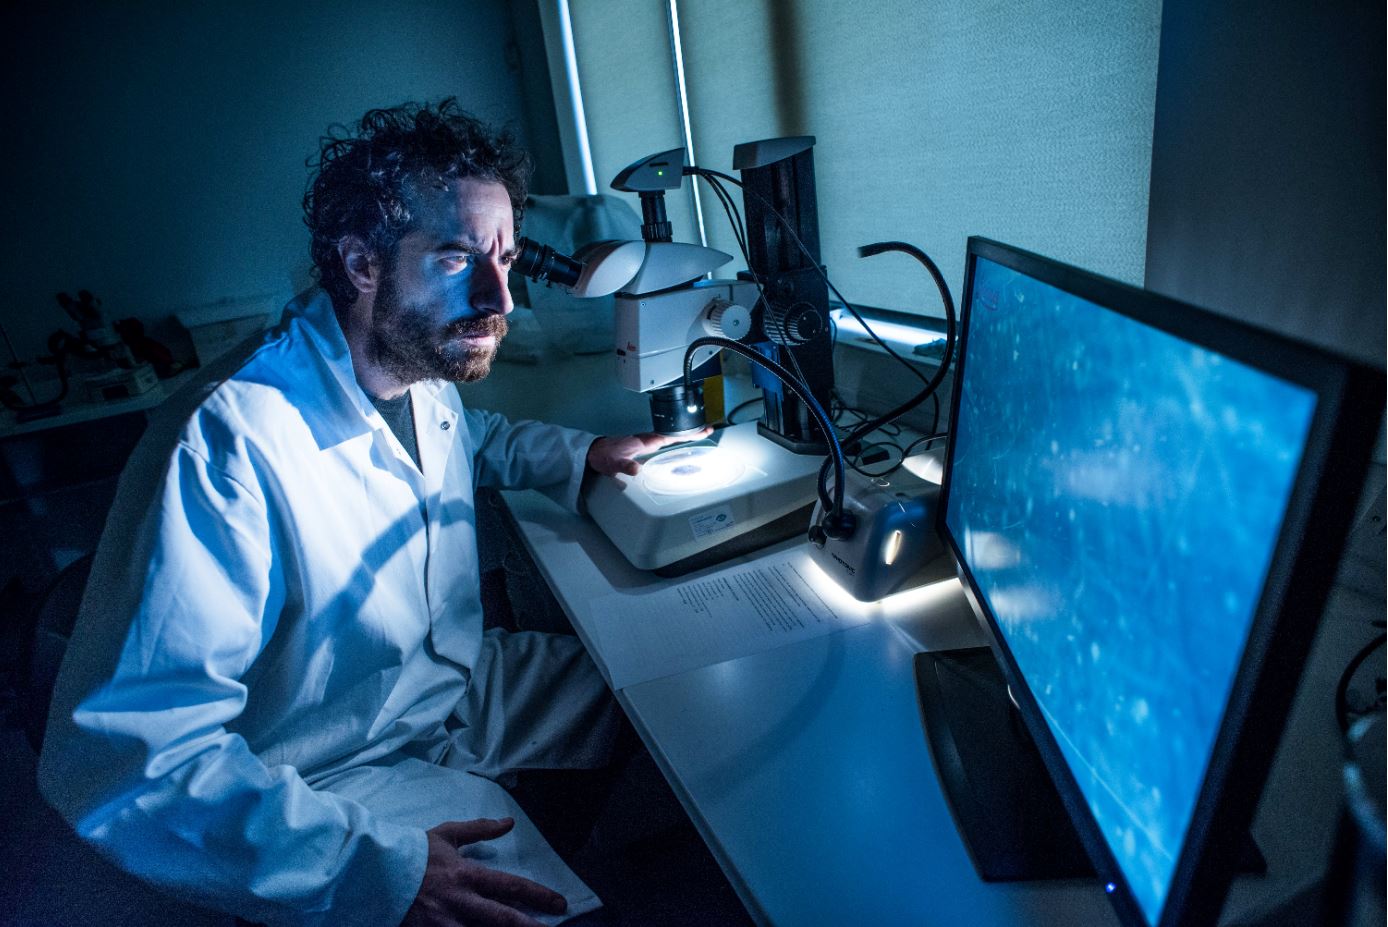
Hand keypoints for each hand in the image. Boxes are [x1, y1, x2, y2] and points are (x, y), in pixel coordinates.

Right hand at [401, 818, 565, 926]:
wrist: (371, 874)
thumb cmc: (411, 854)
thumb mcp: (446, 836)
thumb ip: (479, 830)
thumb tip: (509, 823)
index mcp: (466, 875)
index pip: (511, 886)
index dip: (538, 896)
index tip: (560, 904)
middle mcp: (459, 903)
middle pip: (503, 919)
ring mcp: (442, 924)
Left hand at [586, 427, 713, 476]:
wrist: (594, 452)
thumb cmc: (605, 457)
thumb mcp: (614, 464)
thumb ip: (625, 467)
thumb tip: (636, 469)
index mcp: (645, 441)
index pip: (670, 436)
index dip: (686, 434)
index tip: (701, 430)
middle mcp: (647, 439)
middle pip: (674, 433)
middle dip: (691, 431)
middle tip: (708, 430)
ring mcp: (645, 440)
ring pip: (669, 435)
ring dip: (683, 435)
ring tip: (699, 434)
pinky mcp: (643, 444)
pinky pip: (663, 440)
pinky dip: (674, 439)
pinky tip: (678, 443)